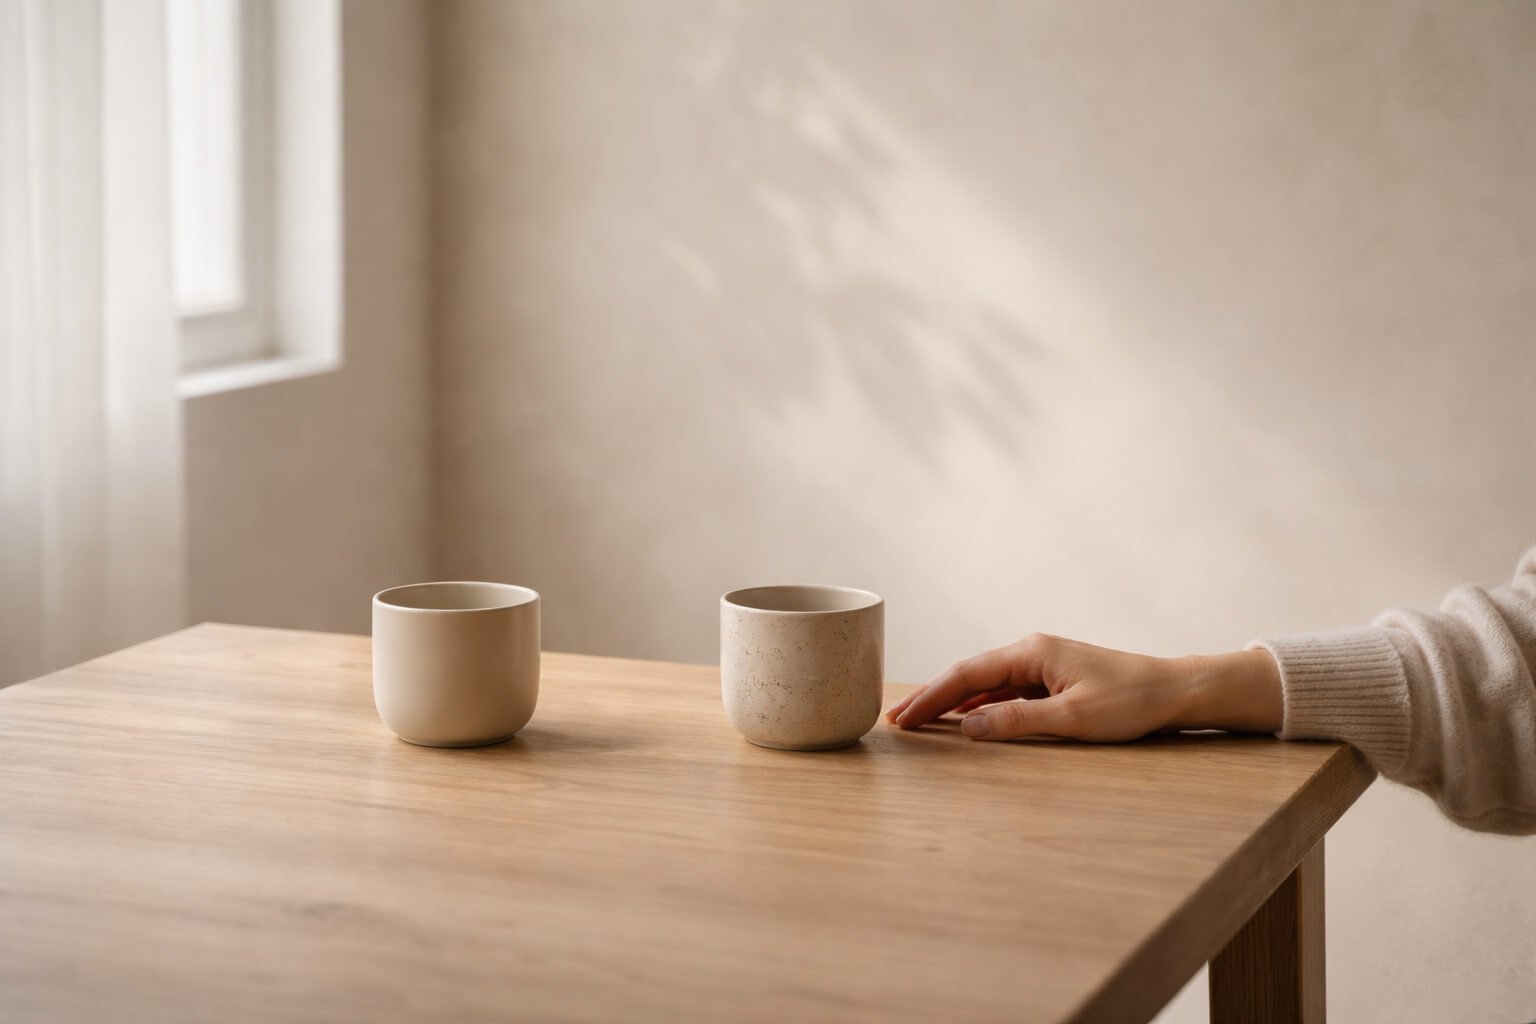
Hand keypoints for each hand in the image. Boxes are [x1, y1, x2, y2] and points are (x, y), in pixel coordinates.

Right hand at [885, 633, 1282, 741]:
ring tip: (922, 721)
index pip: (967, 674)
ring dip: (954, 703)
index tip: (903, 717)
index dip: (932, 697)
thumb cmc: (1132, 703)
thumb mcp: (1072, 718)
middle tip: (898, 720)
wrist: (1178, 691)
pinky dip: (981, 706)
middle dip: (933, 697)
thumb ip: (1017, 721)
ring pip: (987, 684)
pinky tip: (967, 721)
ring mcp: (1044, 665)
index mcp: (1032, 652)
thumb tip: (967, 727)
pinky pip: (1007, 692)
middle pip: (970, 675)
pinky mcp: (1056, 680)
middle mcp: (1033, 651)